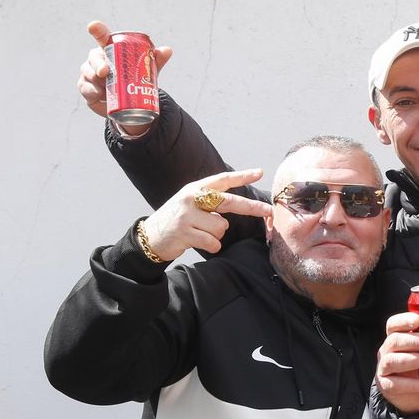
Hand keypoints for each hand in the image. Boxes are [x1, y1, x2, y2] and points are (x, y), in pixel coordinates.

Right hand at [78, 19, 173, 135]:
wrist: (126, 103)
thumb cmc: (133, 80)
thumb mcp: (146, 70)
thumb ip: (155, 60)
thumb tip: (167, 50)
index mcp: (109, 50)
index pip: (101, 36)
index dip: (97, 29)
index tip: (93, 26)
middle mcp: (96, 59)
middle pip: (94, 57)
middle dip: (98, 63)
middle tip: (105, 71)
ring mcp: (89, 73)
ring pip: (88, 73)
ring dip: (94, 78)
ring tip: (105, 85)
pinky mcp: (87, 89)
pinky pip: (86, 88)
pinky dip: (92, 91)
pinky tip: (99, 94)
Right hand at [141, 168, 269, 260]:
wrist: (149, 237)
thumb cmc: (176, 220)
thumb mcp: (190, 203)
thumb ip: (210, 200)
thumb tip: (238, 204)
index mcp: (195, 189)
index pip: (222, 179)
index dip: (241, 176)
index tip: (259, 172)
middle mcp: (191, 199)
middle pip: (229, 202)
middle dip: (252, 208)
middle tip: (269, 211)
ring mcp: (187, 215)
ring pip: (221, 227)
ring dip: (216, 234)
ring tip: (200, 233)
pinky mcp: (185, 232)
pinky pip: (213, 242)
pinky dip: (211, 245)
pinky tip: (196, 242)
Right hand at [375, 311, 418, 414]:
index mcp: (398, 336)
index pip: (393, 324)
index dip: (403, 320)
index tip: (418, 319)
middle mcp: (388, 350)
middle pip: (394, 340)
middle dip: (415, 340)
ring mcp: (385, 368)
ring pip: (392, 361)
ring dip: (414, 360)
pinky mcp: (387, 386)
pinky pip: (396, 384)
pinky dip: (413, 384)